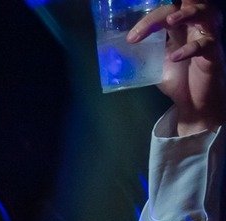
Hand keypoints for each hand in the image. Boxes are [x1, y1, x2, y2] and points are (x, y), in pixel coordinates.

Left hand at [136, 2, 224, 132]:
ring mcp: (206, 37)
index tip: (130, 38)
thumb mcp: (155, 63)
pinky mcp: (213, 53)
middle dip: (162, 12)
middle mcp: (195, 28)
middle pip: (184, 5)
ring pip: (203, 14)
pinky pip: (205, 44)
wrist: (195, 101)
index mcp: (180, 27)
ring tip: (169, 22)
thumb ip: (140, 54)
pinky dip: (190, 48)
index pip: (165, 11)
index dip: (148, 19)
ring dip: (186, 14)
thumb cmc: (179, 77)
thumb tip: (115, 53)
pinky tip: (175, 57)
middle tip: (141, 29)